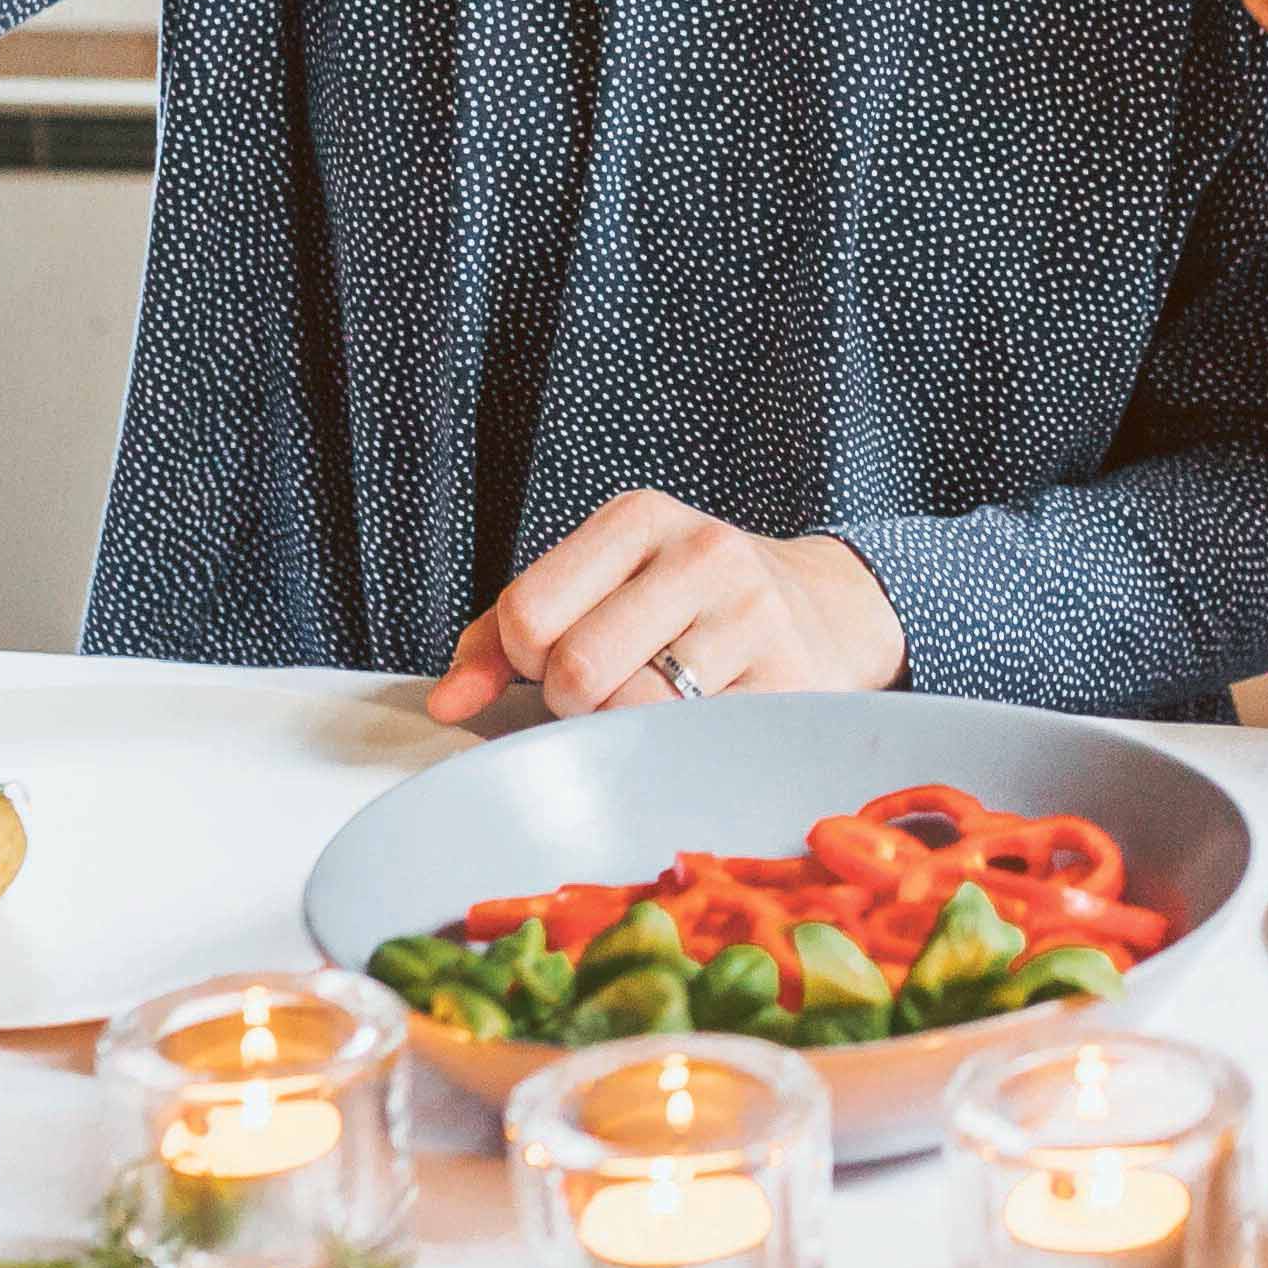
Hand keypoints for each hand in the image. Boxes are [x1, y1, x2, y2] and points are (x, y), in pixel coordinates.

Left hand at [430, 493, 910, 723]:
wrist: (821, 612)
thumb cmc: (679, 606)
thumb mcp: (594, 587)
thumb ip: (500, 639)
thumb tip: (445, 705)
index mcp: (639, 518)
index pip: (527, 615)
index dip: (524, 659)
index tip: (556, 659)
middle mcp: (702, 553)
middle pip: (577, 669)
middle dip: (572, 701)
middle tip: (605, 690)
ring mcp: (753, 617)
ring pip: (634, 712)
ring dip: (623, 730)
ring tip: (649, 706)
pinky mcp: (789, 681)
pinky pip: (691, 742)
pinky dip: (672, 749)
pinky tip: (689, 726)